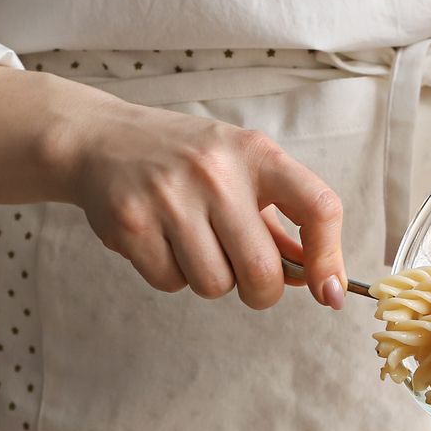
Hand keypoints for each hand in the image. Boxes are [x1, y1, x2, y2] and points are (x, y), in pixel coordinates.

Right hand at [0, 68, 346, 309]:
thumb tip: (318, 279)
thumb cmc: (184, 161)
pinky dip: (172, 275)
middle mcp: (216, 172)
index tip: (330, 291)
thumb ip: (280, 223)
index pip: (318, 207)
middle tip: (249, 279)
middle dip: (262, 291)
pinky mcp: (131, 222)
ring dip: (211, 280)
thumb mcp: (241, 171)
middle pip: (263, 271)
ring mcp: (170, 196)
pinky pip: (172, 283)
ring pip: (215, 284)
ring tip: (194, 243)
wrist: (99, 140)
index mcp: (257, 154)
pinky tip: (162, 241)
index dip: (330, 258)